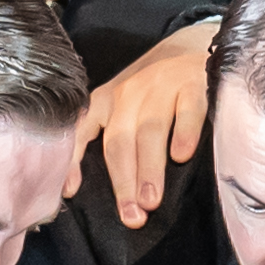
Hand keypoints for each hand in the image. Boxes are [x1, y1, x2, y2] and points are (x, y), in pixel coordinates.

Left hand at [85, 20, 215, 226]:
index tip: (70, 192)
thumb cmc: (153, 92)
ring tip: (151, 201)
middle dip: (123, 182)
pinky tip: (182, 156)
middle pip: (120, 141)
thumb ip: (112, 140)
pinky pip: (187, 110)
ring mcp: (161, 86)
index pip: (81, 132)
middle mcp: (128, 93)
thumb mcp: (124, 108)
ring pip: (149, 130)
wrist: (192, 48)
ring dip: (149, 168)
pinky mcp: (194, 84)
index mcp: (105, 102)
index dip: (73, 161)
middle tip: (132, 216)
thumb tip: (96, 192)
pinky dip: (183, 133)